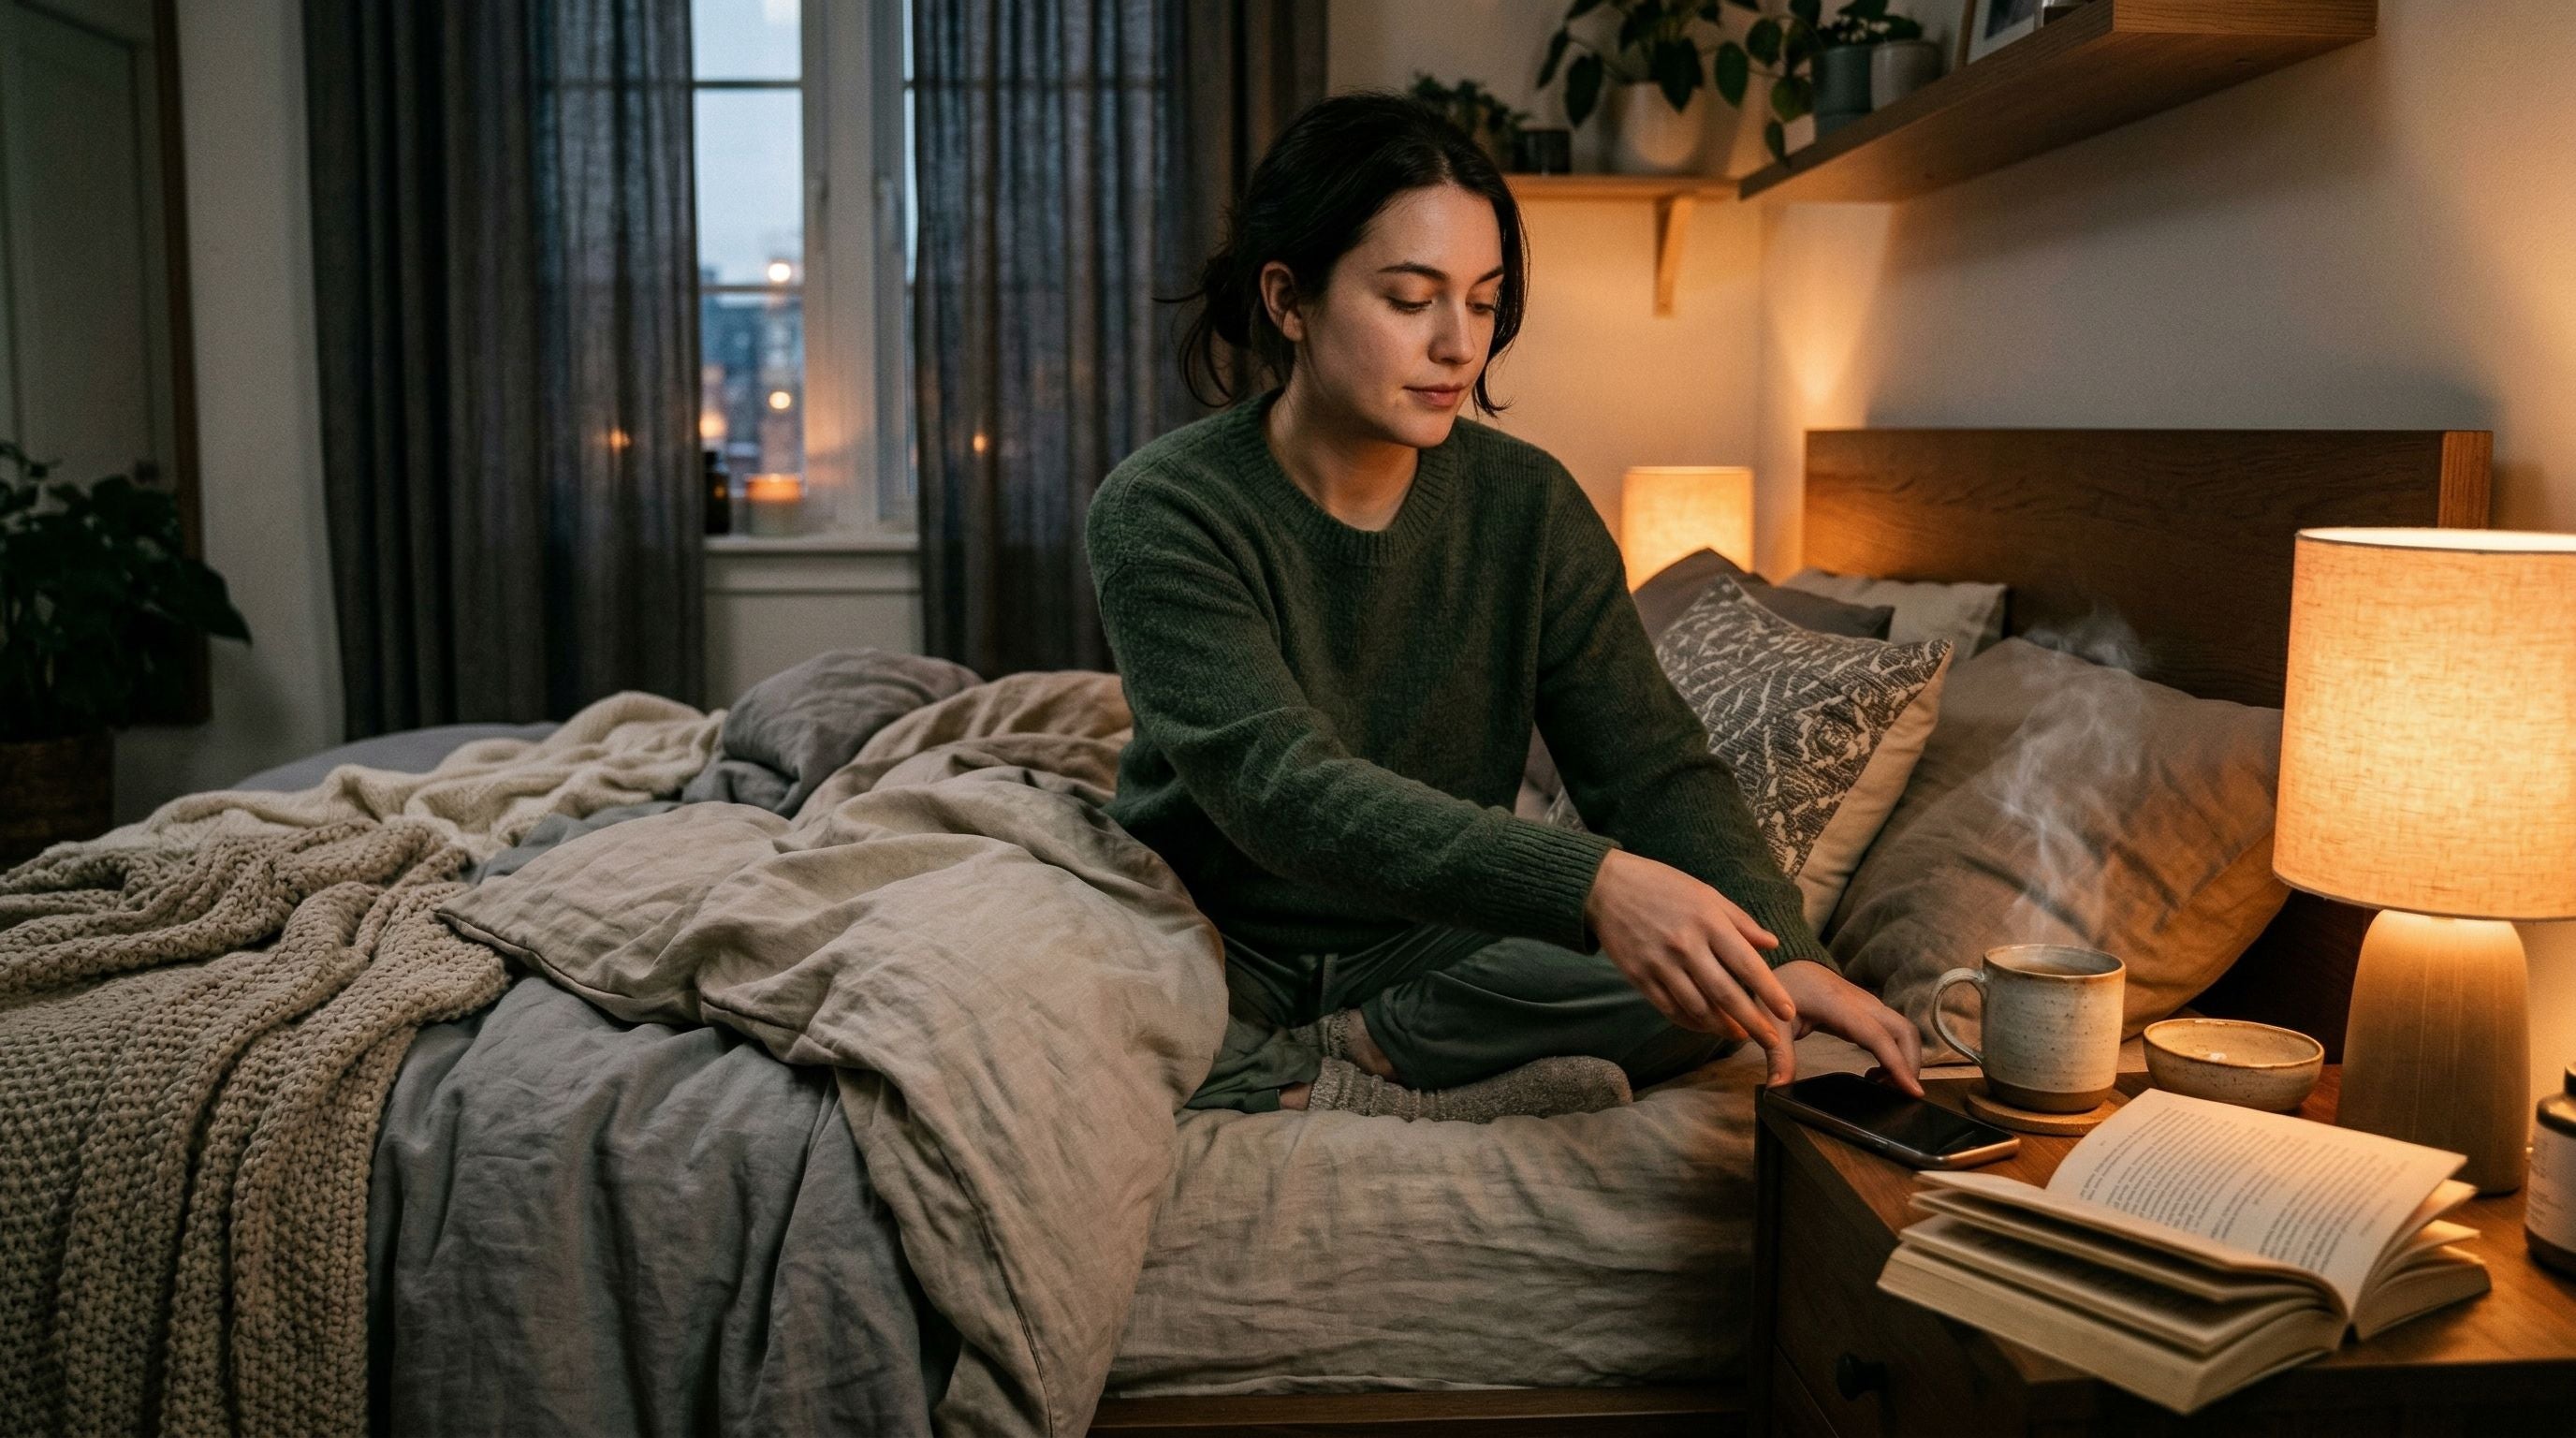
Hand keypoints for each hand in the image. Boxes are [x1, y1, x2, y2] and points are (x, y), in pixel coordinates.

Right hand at [1584, 849, 1798, 1084]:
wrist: (1605, 887)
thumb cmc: (1661, 886)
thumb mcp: (1705, 894)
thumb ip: (1740, 922)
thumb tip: (1772, 944)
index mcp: (1707, 921)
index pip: (1747, 964)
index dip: (1769, 992)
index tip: (1787, 1013)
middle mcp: (1686, 945)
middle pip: (1725, 993)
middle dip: (1753, 1022)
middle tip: (1771, 1041)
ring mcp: (1660, 964)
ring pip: (1697, 1007)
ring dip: (1722, 1027)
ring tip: (1740, 1035)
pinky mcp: (1639, 977)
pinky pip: (1670, 1009)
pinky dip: (1690, 1022)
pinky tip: (1705, 1026)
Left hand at [1773, 959, 1923, 1095]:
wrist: (1790, 966)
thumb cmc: (1780, 988)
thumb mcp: (1771, 1021)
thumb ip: (1778, 1054)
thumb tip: (1777, 1087)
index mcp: (1839, 1004)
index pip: (1878, 1036)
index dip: (1898, 1063)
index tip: (1912, 1091)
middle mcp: (1862, 1003)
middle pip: (1904, 1032)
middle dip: (1911, 1064)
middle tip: (1899, 1096)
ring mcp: (1869, 1006)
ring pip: (1904, 1032)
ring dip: (1905, 1060)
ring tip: (1884, 1088)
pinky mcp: (1870, 1013)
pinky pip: (1894, 1033)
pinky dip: (1896, 1054)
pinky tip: (1875, 1074)